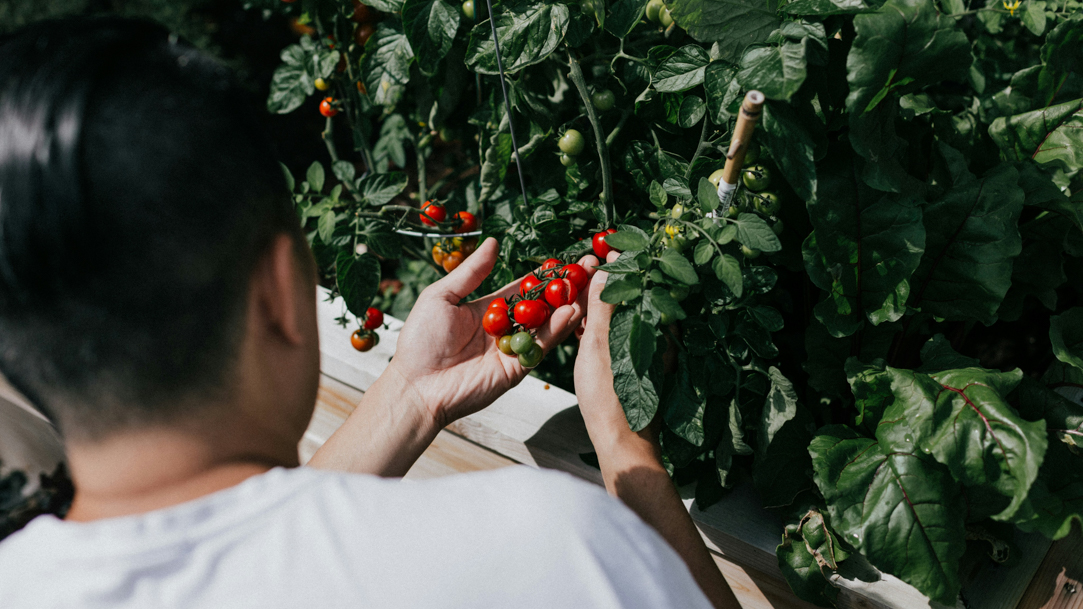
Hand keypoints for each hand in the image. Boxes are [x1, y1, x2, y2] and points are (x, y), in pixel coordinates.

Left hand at [390, 238, 599, 427]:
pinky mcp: (517, 368)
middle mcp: (505, 329)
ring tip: (586, 286)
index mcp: (488, 310)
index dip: (543, 276)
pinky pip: (540, 346)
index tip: (565, 260)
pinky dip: (557, 329)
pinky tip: (571, 311)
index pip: (523, 289)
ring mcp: (513, 349)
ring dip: (568, 305)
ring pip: (547, 324)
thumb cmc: (420, 340)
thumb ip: (471, 272)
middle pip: (542, 306)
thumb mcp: (442, 296)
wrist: (416, 385)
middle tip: (587, 269)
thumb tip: (492, 242)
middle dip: (564, 288)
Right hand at [573, 251, 660, 454]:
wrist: (621, 442)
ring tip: (578, 293)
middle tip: (584, 267)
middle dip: (609, 280)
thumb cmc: (610, 397)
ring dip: (603, 304)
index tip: (603, 248)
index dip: (622, 263)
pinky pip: (620, 335)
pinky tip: (583, 325)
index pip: (640, 281)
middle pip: (632, 297)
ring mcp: (647, 351)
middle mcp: (656, 336)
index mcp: (654, 326)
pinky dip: (603, 325)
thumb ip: (603, 305)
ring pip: (624, 317)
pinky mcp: (637, 366)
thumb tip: (607, 267)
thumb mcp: (600, 344)